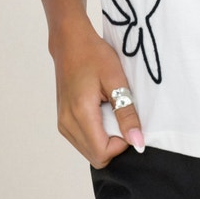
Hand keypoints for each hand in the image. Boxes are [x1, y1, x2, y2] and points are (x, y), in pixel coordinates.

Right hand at [51, 20, 144, 168]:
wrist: (70, 42)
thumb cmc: (93, 55)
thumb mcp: (116, 79)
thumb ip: (126, 112)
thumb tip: (137, 141)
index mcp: (80, 113)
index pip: (102, 153)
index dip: (121, 144)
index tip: (129, 122)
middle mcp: (67, 123)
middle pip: (95, 156)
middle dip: (114, 143)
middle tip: (122, 115)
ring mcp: (63, 123)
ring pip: (89, 150)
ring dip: (105, 139)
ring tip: (112, 110)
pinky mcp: (63, 120)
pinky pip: (82, 140)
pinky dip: (96, 133)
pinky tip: (103, 111)